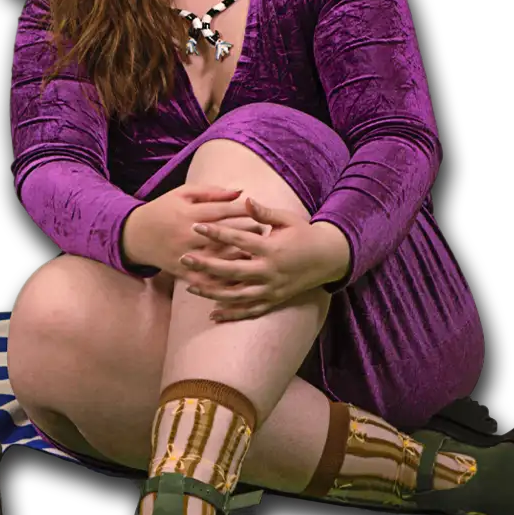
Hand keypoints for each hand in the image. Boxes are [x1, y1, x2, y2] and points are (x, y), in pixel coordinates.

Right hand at [121, 184, 254, 274]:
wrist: (134, 235)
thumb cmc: (162, 209)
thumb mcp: (182, 194)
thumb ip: (211, 192)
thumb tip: (240, 192)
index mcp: (188, 213)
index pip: (223, 211)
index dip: (245, 212)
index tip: (261, 212)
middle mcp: (187, 235)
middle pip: (224, 235)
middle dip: (247, 233)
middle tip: (264, 233)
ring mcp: (184, 255)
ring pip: (218, 259)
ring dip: (239, 257)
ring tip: (256, 253)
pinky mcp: (181, 271)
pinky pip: (205, 279)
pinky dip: (222, 280)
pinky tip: (238, 278)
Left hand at [175, 196, 352, 321]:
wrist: (329, 258)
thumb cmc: (304, 234)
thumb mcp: (287, 220)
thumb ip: (264, 213)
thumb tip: (244, 200)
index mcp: (271, 248)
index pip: (239, 240)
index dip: (217, 233)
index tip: (197, 227)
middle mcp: (270, 271)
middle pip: (232, 270)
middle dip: (206, 265)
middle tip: (184, 258)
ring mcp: (272, 289)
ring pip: (237, 295)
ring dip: (212, 292)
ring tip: (190, 286)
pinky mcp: (274, 301)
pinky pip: (250, 311)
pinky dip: (231, 314)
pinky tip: (212, 314)